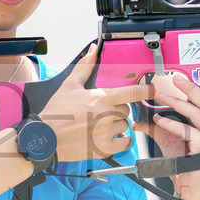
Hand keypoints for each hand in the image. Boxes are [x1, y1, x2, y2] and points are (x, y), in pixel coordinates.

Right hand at [41, 45, 153, 161]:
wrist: (46, 137)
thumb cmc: (56, 112)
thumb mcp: (70, 85)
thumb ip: (85, 67)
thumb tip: (93, 50)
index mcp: (102, 98)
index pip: (133, 92)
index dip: (146, 90)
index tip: (153, 89)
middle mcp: (108, 115)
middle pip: (126, 110)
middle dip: (117, 110)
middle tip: (101, 112)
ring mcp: (108, 132)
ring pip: (125, 126)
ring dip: (117, 125)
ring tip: (99, 125)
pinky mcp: (105, 148)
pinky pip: (125, 142)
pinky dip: (119, 140)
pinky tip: (106, 137)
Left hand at [133, 75, 199, 199]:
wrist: (188, 192)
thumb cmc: (185, 168)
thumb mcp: (172, 141)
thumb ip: (161, 127)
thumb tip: (143, 117)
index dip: (196, 91)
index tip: (182, 81)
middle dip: (191, 89)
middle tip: (176, 78)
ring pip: (197, 115)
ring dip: (177, 103)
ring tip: (162, 97)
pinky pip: (187, 131)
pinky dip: (172, 124)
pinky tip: (159, 120)